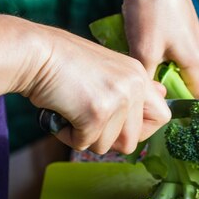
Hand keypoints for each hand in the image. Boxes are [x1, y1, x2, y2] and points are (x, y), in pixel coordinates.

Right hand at [17, 25, 170, 153]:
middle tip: (88, 124)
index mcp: (138, 73)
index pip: (162, 115)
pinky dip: (68, 135)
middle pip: (134, 140)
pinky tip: (60, 113)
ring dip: (86, 137)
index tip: (120, 128)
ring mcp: (118, 99)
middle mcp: (134, 85)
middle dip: (109, 140)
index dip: (141, 130)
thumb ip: (131, 85)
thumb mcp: (106, 68)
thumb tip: (161, 95)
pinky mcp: (97, 112)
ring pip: (108, 146)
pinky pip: (85, 144)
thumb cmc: (62, 62)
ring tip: (71, 112)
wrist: (36, 53)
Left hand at [45, 0, 198, 98]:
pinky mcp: (180, 22)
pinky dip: (153, 46)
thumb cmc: (150, 10)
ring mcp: (192, 34)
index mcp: (197, 61)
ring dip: (153, 62)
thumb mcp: (144, 52)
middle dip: (158, 80)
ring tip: (133, 54)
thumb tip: (144, 98)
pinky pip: (168, 44)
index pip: (192, 96)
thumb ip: (148, 80)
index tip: (147, 98)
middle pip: (180, 79)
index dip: (171, 101)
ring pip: (171, 61)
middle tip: (135, 75)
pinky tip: (136, 36)